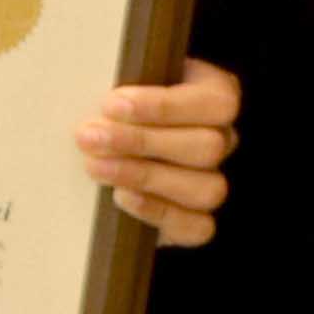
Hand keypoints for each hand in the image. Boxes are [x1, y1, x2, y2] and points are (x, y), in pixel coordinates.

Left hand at [80, 47, 238, 245]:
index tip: (111, 104)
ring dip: (144, 176)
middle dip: (142, 142)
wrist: (113, 144)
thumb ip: (126, 89)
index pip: (213, 102)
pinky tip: (121, 196)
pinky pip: (197, 227)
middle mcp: (223, 141)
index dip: (164, 106)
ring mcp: (214, 183)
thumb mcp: (129, 86)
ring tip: (96, 167)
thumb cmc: (120, 108)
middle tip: (90, 137)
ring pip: (206, 188)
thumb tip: (101, 97)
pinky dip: (157, 212)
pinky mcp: (198, 222)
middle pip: (207, 147)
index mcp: (216, 97)